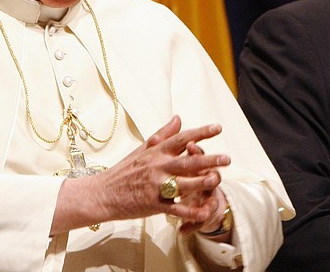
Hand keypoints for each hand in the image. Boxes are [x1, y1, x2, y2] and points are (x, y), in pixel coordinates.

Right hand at [51, 115, 229, 233]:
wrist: (102, 193)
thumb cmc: (124, 171)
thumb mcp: (142, 149)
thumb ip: (163, 134)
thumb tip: (178, 118)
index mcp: (156, 151)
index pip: (182, 138)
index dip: (201, 132)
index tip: (218, 128)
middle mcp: (158, 166)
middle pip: (188, 161)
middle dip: (209, 159)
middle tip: (227, 158)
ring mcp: (155, 185)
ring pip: (185, 183)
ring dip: (203, 182)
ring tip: (218, 180)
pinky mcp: (152, 204)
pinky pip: (175, 208)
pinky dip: (189, 211)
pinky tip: (203, 211)